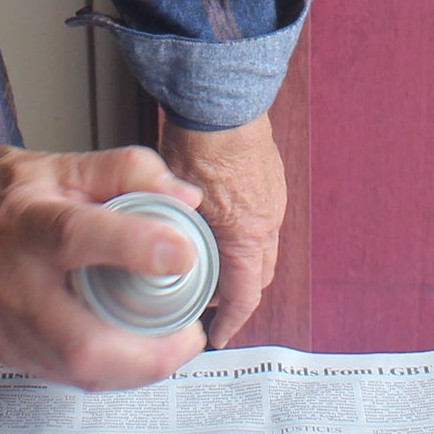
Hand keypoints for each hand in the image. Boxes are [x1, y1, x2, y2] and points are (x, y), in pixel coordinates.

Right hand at [0, 143, 206, 389]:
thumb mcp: (56, 164)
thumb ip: (126, 171)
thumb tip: (186, 199)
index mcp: (23, 222)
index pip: (76, 237)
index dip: (134, 247)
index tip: (183, 253)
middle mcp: (9, 282)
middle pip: (79, 341)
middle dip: (148, 353)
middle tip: (191, 333)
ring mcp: (4, 327)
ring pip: (78, 372)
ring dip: (137, 369)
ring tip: (172, 344)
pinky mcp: (6, 352)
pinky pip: (67, 376)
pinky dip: (110, 371)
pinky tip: (134, 350)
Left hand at [159, 111, 283, 347]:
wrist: (223, 99)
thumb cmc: (199, 145)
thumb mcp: (174, 203)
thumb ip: (176, 234)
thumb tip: (160, 256)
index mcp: (247, 235)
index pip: (246, 296)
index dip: (232, 321)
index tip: (218, 334)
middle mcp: (268, 222)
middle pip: (259, 276)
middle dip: (236, 293)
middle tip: (206, 297)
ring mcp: (273, 200)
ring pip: (262, 248)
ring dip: (240, 261)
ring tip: (210, 260)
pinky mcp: (271, 181)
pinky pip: (264, 221)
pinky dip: (246, 234)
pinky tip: (220, 224)